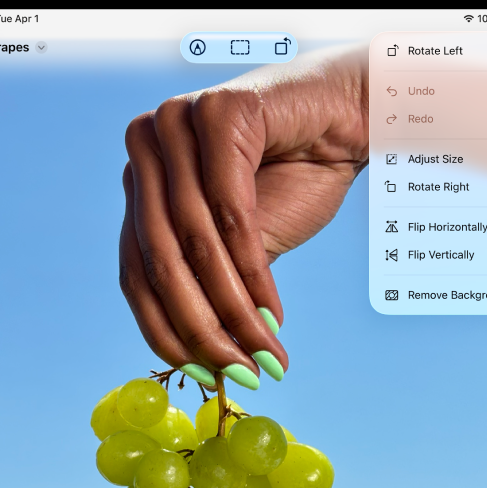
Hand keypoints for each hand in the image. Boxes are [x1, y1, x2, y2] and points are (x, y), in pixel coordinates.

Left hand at [119, 47, 368, 388]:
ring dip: (233, 312)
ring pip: (196, 245)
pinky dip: (253, 274)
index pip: (135, 271)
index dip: (166, 331)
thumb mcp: (244, 248)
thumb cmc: (296, 177)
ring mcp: (176, 123)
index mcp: (142, 183)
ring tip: (264, 354)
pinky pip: (231, 215)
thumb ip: (214, 289)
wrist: (350, 119)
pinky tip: (273, 314)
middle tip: (239, 376)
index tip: (203, 376)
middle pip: (161, 262)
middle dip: (203, 331)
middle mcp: (146, 150)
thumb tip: (205, 361)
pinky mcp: (220, 111)